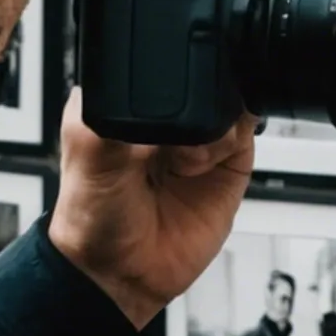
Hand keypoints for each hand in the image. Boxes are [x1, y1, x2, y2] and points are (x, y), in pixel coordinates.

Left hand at [45, 89, 255, 330]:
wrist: (123, 275)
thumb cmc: (93, 219)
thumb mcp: (88, 156)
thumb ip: (112, 114)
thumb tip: (139, 84)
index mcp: (127, 98)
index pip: (158, 61)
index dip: (165, 75)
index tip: (158, 106)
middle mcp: (167, 113)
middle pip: (204, 76)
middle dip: (197, 103)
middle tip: (174, 141)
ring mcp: (200, 136)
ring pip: (230, 98)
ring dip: (213, 127)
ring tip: (186, 160)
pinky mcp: (228, 161)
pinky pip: (247, 130)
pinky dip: (232, 140)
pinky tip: (203, 164)